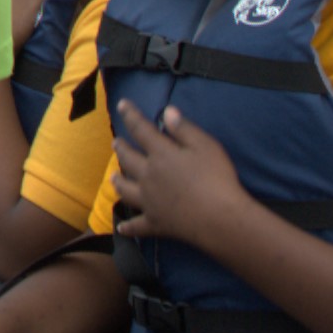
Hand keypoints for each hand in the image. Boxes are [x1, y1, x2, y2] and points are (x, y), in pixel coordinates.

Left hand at [110, 100, 252, 246]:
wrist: (220, 219)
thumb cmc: (216, 178)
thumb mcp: (205, 146)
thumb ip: (184, 128)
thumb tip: (166, 111)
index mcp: (161, 154)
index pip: (141, 129)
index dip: (130, 115)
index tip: (121, 104)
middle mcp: (148, 176)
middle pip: (128, 159)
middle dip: (121, 149)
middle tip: (116, 143)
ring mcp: (149, 201)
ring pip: (125, 190)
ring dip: (118, 182)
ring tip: (113, 177)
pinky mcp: (155, 223)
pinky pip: (137, 226)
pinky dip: (128, 227)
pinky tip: (122, 228)